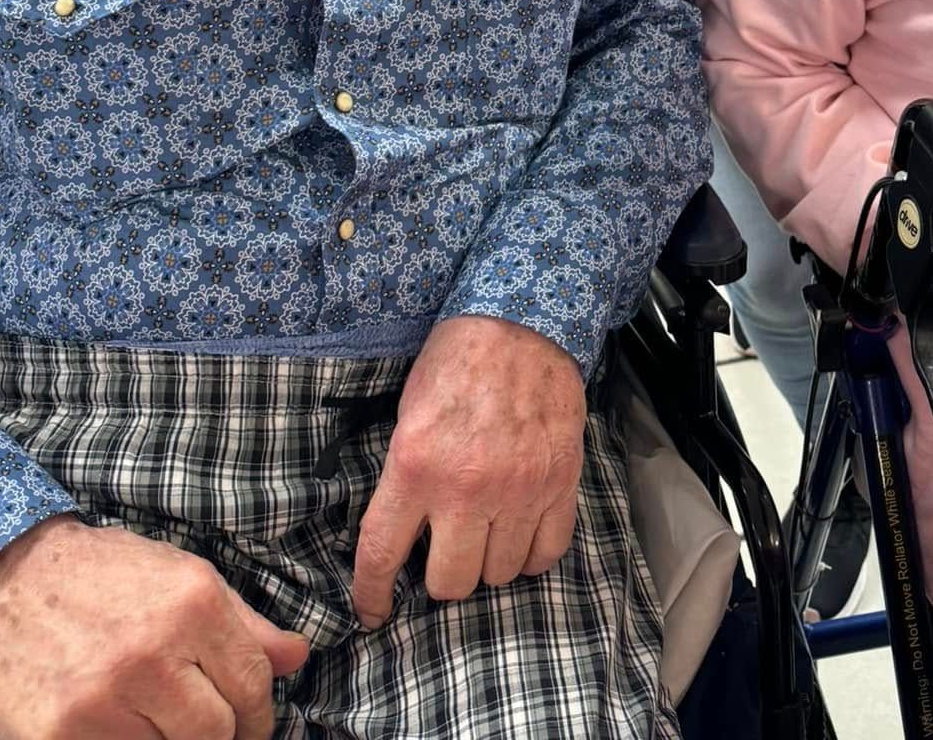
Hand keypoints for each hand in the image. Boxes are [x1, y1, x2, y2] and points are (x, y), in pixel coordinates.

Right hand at [0, 515, 308, 738]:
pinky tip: (123, 729)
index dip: (259, 714)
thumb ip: (244, 623)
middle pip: (216, 731)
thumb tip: (297, 658)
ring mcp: (103, 699)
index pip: (252, 683)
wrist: (5, 578)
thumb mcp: (181, 575)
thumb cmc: (101, 575)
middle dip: (223, 737)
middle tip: (212, 732)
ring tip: (159, 721)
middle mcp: (152, 651)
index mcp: (192, 604)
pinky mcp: (59, 735)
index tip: (250, 724)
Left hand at [353, 315, 585, 620]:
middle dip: (441, 575)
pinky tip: (520, 531)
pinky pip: (546, 553)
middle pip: (450, 583)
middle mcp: (467, 487)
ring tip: (485, 532)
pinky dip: (531, 553)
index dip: (372, 595)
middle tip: (444, 549)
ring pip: (499, 574)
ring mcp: (519, 488)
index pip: (382, 555)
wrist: (521, 321)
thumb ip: (405, 475)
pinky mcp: (560, 483)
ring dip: (488, 562)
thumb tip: (402, 531)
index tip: (373, 611)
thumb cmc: (457, 360)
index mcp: (415, 464)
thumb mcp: (408, 413)